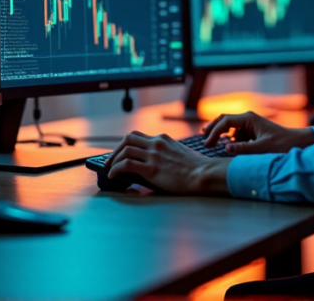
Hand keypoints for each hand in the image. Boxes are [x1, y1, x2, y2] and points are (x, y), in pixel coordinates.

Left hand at [104, 131, 229, 193]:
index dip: (125, 145)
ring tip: (109, 170)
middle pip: (128, 139)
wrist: (204, 173)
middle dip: (115, 150)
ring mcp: (154, 155)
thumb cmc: (197, 167)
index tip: (120, 154)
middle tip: (110, 161)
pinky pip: (126, 165)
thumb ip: (168, 153)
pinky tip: (113, 176)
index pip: (138, 136)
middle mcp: (157, 143)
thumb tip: (159, 162)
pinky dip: (116, 169)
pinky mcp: (152, 168)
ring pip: (125, 150)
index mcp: (163, 139)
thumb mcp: (181, 153)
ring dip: (113, 160)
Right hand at [202, 111, 313, 154]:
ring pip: (229, 127)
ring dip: (221, 135)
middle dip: (213, 129)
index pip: (225, 121)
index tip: (208, 143)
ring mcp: (249, 124)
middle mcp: (247, 118)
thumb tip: (225, 148)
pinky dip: (230, 140)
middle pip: (224, 120)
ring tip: (211, 144)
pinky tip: (227, 147)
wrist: (296, 142)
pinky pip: (236, 134)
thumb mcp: (261, 148)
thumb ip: (243, 148)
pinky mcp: (251, 131)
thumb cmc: (282, 144)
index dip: (214, 132)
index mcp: (249, 118)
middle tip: (203, 138)